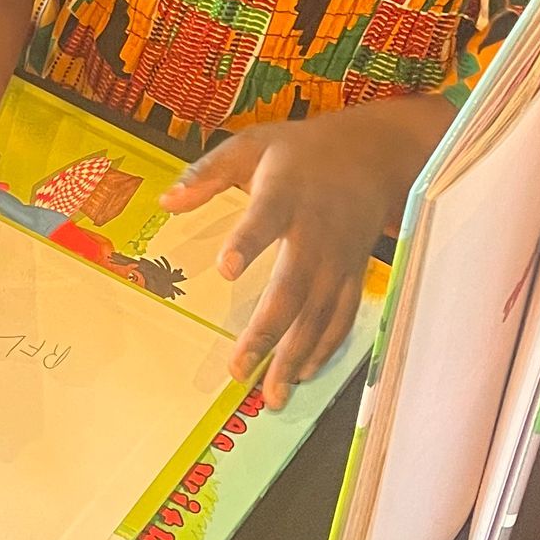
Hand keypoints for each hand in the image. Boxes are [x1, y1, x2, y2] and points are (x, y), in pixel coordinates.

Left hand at [159, 96, 456, 409]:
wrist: (372, 155)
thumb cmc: (300, 152)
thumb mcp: (252, 144)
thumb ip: (207, 173)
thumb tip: (167, 202)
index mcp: (286, 192)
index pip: (266, 216)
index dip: (248, 242)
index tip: (226, 268)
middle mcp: (316, 230)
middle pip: (294, 284)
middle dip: (267, 330)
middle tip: (238, 369)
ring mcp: (339, 257)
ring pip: (320, 313)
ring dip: (296, 355)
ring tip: (271, 394)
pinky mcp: (354, 273)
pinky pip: (343, 317)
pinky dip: (326, 348)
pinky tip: (302, 374)